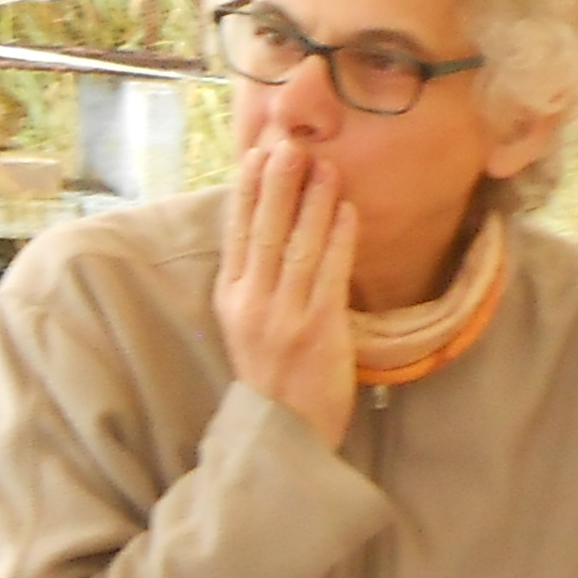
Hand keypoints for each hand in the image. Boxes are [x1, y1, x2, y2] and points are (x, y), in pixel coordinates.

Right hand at [216, 139, 359, 451]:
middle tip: (289, 145)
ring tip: (325, 166)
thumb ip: (256, 280)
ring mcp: (284, 316)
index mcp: (231, 298)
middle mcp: (252, 303)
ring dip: (313, 202)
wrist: (284, 432)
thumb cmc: (274, 374)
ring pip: (298, 247)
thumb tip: (269, 227)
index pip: (237, 233)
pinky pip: (329, 274)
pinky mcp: (318, 329)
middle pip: (265, 232)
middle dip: (277, 185)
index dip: (247, 191)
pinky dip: (338, 239)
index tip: (256, 153)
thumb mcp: (248, 324)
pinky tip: (346, 211)